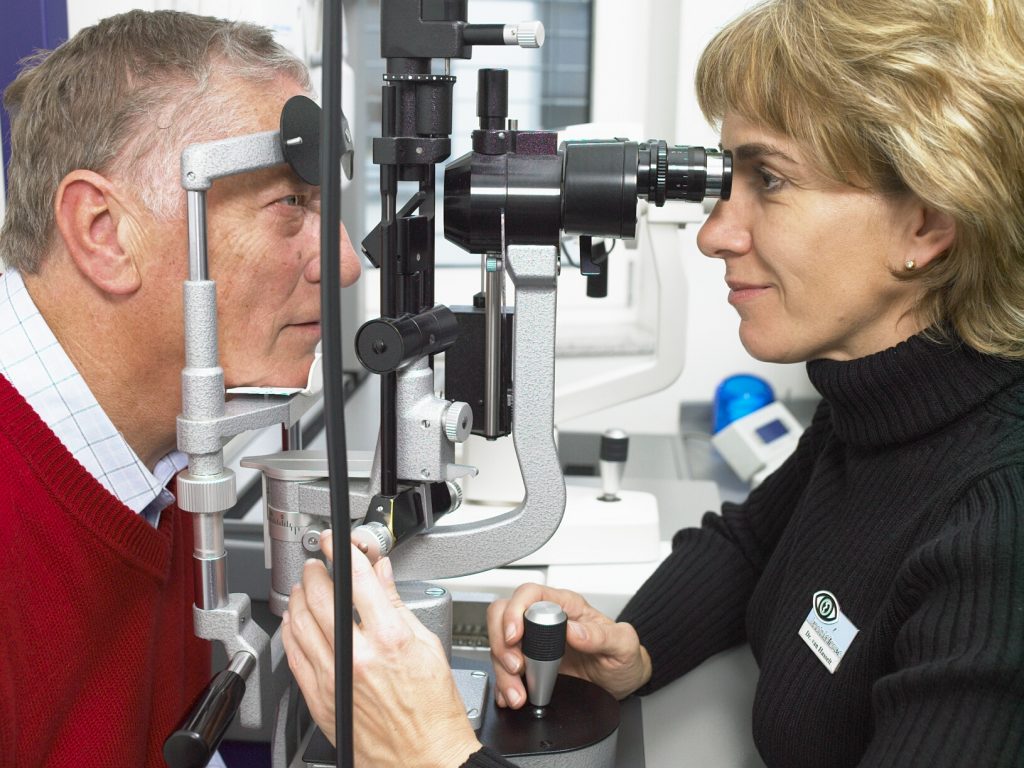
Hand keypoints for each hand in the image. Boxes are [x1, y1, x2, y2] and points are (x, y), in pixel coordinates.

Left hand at [281, 531, 481, 766]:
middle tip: (317, 564)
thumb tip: (381, 575)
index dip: (341, 551)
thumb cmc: (434, 710)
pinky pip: (294, 656)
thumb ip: (397, 605)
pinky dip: (291, 632)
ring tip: (304, 588)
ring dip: (298, 598)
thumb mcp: (428, 645)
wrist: (425, 758)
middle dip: (315, 572)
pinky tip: (296, 622)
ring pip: (300, 624)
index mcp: (390, 638)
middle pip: (321, 598)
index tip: (334, 540)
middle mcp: (358, 657)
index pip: (356, 580)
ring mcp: (335, 679)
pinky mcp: (320, 700)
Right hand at [486, 583, 651, 708]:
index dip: (516, 610)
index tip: (517, 635)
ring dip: (502, 670)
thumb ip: (601, 635)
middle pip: (504, 615)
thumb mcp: (623, 645)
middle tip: (515, 666)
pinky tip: (510, 695)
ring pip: (501, 644)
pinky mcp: (531, 665)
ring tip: (518, 692)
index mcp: (566, 606)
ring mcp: (535, 644)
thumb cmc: (622, 656)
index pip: (530, 594)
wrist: (623, 681)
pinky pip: (505, 669)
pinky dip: (502, 684)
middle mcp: (546, 621)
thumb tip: (573, 630)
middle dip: (502, 642)